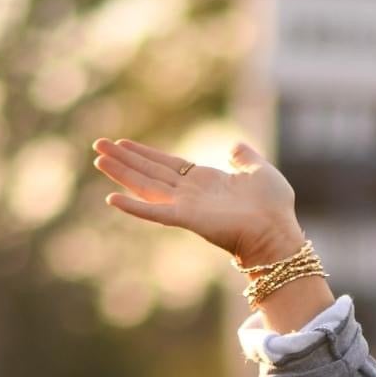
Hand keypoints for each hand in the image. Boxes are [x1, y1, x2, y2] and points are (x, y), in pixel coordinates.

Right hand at [91, 136, 302, 266]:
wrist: (278, 233)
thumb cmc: (274, 208)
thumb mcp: (259, 171)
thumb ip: (245, 158)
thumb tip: (235, 146)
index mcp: (205, 181)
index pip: (167, 164)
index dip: (144, 153)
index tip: (122, 143)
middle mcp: (191, 194)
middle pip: (149, 172)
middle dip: (124, 159)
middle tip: (97, 146)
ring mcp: (187, 207)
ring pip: (146, 186)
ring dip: (121, 174)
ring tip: (98, 159)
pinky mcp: (187, 219)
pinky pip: (155, 212)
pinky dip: (134, 207)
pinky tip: (112, 199)